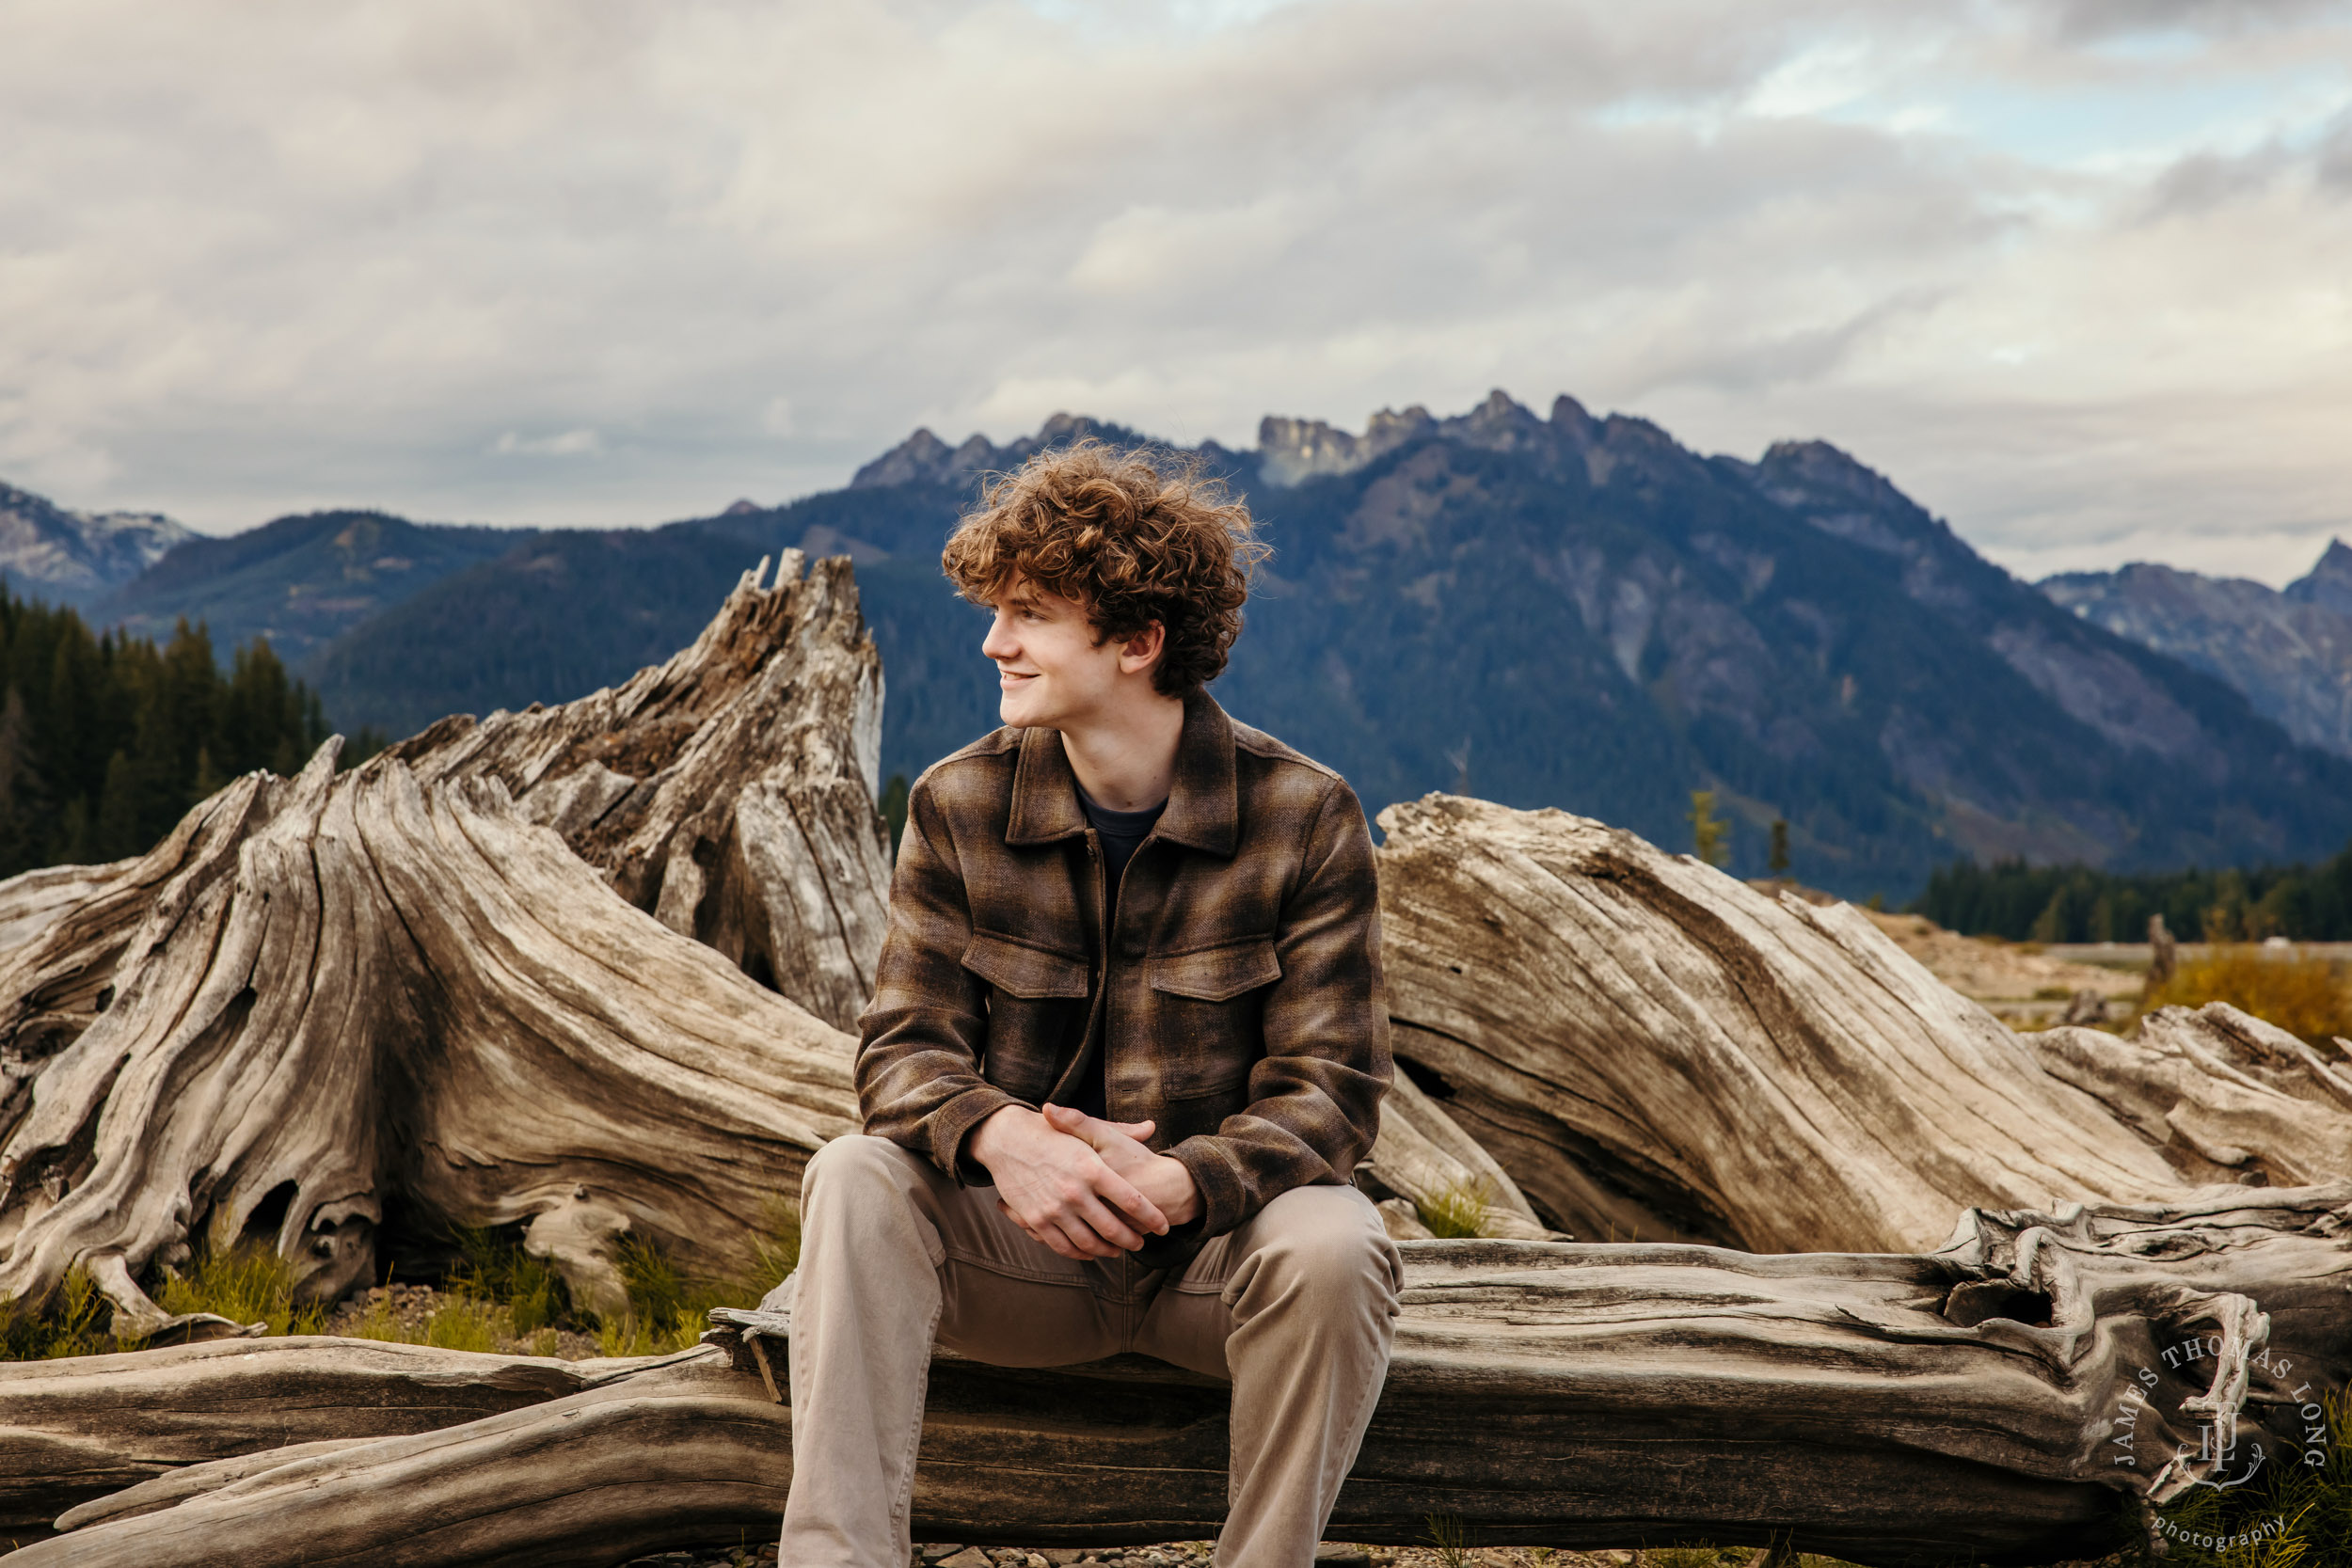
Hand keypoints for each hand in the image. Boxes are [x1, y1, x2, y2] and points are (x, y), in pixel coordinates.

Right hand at [967, 1104, 1170, 1260]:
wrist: (1006, 1138)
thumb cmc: (1050, 1132)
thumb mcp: (1086, 1130)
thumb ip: (1122, 1131)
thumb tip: (1151, 1127)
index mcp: (1092, 1168)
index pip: (1132, 1201)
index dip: (1151, 1217)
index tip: (1163, 1226)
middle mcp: (1075, 1191)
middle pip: (1112, 1228)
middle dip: (1131, 1240)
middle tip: (1140, 1243)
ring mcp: (1055, 1208)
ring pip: (1089, 1242)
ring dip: (1107, 1250)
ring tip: (1118, 1250)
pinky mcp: (1037, 1219)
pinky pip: (1063, 1245)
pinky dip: (1080, 1253)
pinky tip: (1090, 1251)